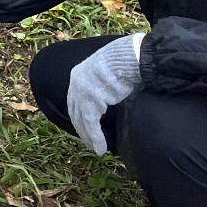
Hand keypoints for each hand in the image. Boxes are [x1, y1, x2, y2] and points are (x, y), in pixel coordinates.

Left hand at [67, 35, 142, 155]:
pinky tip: (101, 148)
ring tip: (97, 150)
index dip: (79, 117)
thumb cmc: (126, 64)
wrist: (132, 56)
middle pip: (75, 112)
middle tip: (90, 144)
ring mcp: (82, 90)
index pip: (75, 101)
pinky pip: (91, 122)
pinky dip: (96, 137)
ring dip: (89, 137)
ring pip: (82, 120)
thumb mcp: (109, 76)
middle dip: (82, 130)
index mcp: (79, 75)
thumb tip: (109, 104)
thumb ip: (104, 89)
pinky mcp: (92, 98)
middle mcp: (76, 82)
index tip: (86, 130)